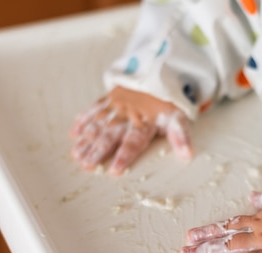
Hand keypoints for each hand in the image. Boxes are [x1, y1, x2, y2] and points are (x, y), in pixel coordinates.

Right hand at [70, 86, 192, 174]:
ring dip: (87, 140)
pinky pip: (93, 109)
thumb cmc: (168, 103)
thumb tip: (188, 155)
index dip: (124, 156)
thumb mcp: (178, 118)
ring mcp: (115, 106)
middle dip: (98, 150)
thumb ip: (181, 137)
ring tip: (76, 156)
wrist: (159, 73)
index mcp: (144, 122)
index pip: (133, 142)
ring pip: (99, 124)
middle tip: (86, 165)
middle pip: (111, 135)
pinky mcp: (108, 98)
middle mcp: (127, 115)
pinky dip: (82, 121)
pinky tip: (74, 134)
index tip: (114, 170)